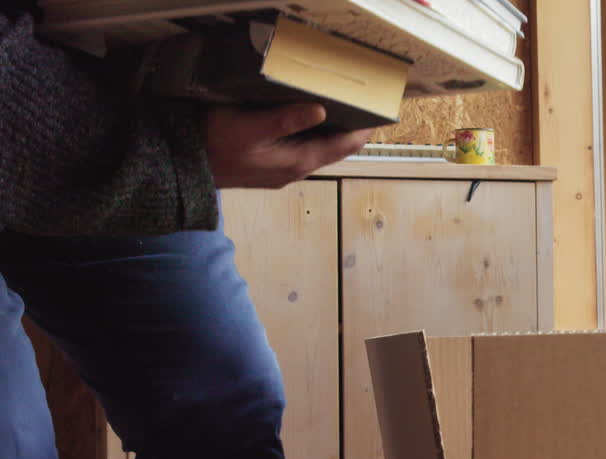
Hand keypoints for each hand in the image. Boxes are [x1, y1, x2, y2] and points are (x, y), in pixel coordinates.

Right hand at [204, 103, 374, 188]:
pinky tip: (307, 115)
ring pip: (319, 147)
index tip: (377, 109)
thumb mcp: (250, 128)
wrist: (186, 166)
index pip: (345, 146)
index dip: (363, 128)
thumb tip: (320, 110)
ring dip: (332, 128)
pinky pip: (302, 146)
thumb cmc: (214, 145)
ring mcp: (285, 168)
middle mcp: (296, 168)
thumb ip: (285, 120)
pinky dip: (312, 131)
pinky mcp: (273, 164)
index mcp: (298, 161)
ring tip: (341, 103)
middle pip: (336, 147)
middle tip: (362, 100)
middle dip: (351, 126)